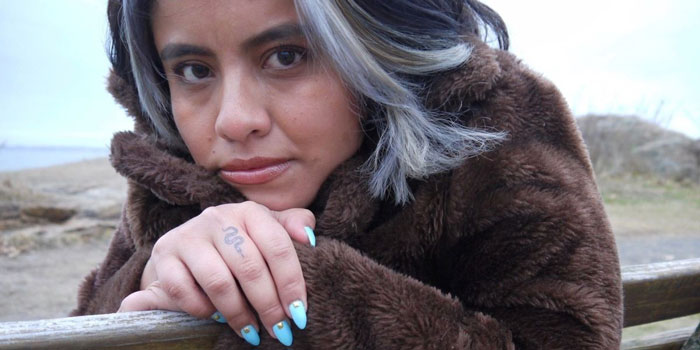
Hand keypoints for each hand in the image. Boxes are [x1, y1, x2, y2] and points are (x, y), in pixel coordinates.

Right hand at [117, 201, 314, 345]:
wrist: (187, 246)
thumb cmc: (239, 242)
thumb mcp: (266, 229)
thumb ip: (291, 226)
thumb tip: (309, 236)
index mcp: (249, 211)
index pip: (277, 246)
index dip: (291, 283)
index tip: (299, 313)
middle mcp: (218, 218)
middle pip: (250, 268)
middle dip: (268, 306)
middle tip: (279, 331)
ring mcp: (188, 236)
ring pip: (219, 282)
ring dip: (239, 314)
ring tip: (252, 332)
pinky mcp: (164, 255)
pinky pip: (184, 291)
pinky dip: (203, 310)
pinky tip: (217, 318)